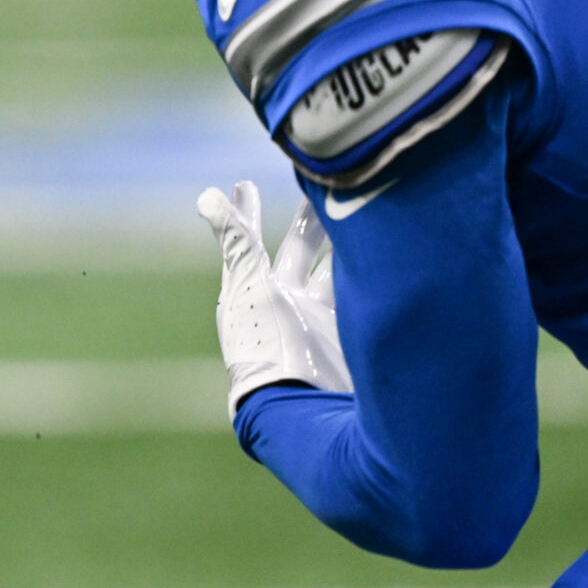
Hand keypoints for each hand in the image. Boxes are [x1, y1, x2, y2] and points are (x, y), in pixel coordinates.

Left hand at [196, 180, 350, 418]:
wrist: (305, 403)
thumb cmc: (266, 343)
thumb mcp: (250, 285)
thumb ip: (235, 241)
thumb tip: (205, 197)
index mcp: (254, 293)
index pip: (250, 242)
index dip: (247, 213)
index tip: (243, 184)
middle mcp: (286, 304)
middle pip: (300, 253)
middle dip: (308, 222)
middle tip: (316, 188)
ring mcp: (321, 321)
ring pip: (334, 271)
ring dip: (343, 243)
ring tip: (354, 211)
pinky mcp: (351, 337)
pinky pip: (359, 294)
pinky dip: (366, 273)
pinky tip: (382, 253)